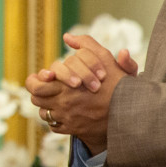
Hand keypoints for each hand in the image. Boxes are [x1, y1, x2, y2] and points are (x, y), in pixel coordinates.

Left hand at [25, 33, 135, 151]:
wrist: (130, 113)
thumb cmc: (118, 85)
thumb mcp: (105, 59)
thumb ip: (87, 44)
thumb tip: (67, 37)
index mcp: (66, 86)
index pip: (36, 86)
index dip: (35, 81)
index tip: (42, 78)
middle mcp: (63, 104)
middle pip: (36, 99)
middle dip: (38, 93)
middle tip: (44, 88)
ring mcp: (67, 118)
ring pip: (44, 114)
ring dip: (46, 106)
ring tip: (54, 100)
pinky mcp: (73, 129)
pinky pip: (54, 126)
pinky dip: (56, 120)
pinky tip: (64, 112)